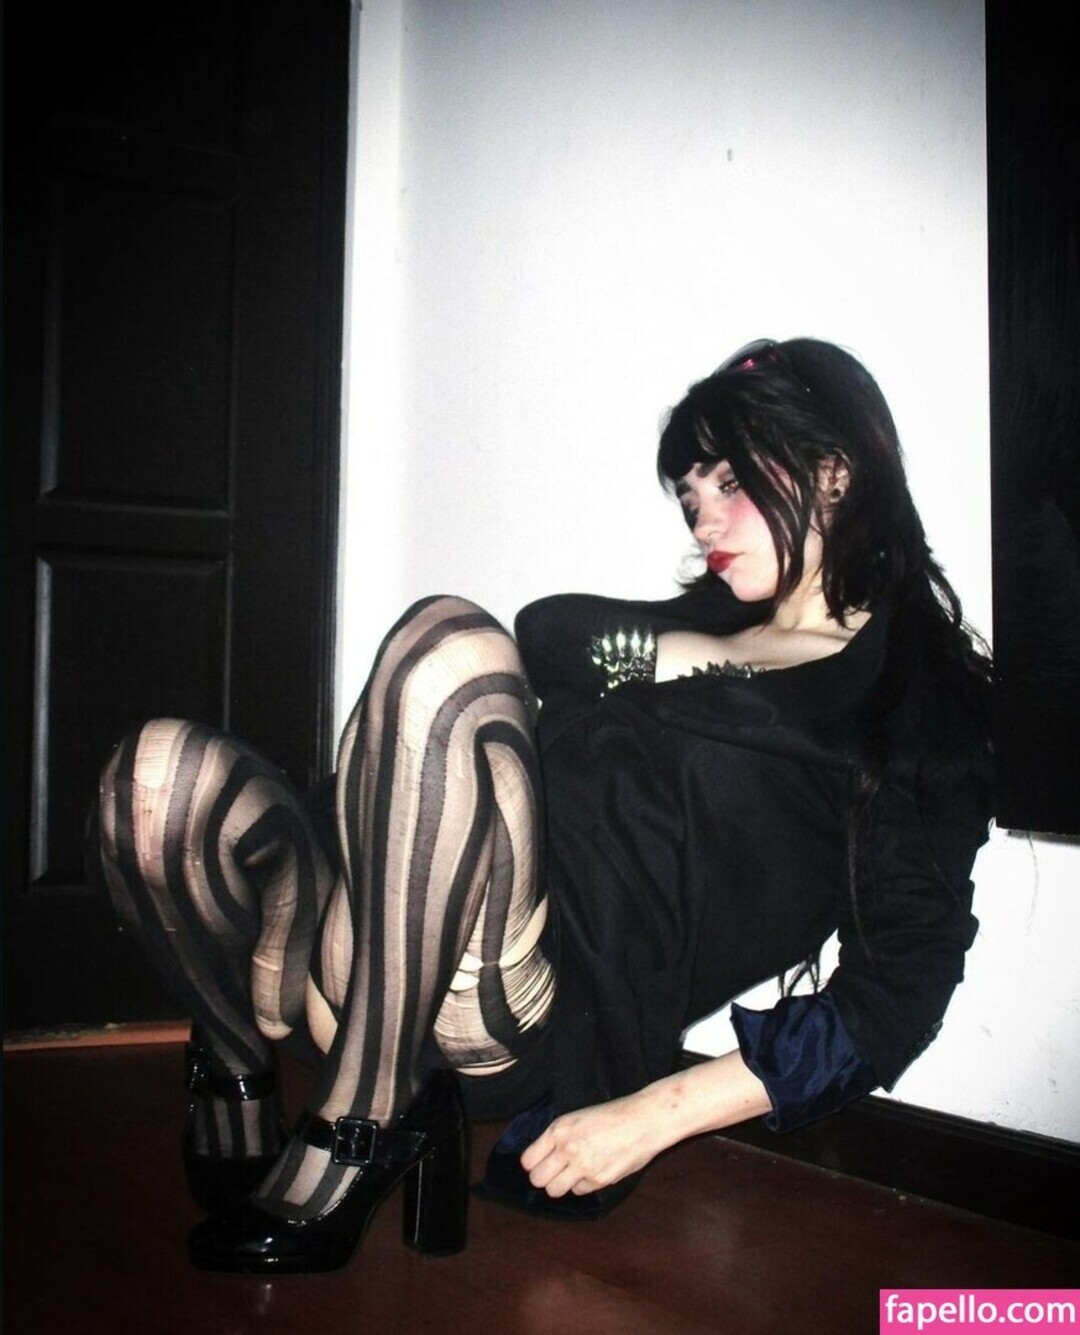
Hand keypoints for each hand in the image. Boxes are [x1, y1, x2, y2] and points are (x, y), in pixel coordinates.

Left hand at [518, 1092, 660, 1197]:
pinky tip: (595, 1169)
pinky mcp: (599, 1181)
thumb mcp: (577, 1118)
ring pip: (555, 1191)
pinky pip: (580, 1191)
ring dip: (561, 1185)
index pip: (528, 1160)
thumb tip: (542, 1158)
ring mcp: (583, 1166)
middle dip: (543, 1178)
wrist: (644, 1120)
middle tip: (554, 1172)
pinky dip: (584, 1184)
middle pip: (538, 1180)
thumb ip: (558, 1138)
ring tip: (573, 1173)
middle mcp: (567, 1148)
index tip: (540, 1163)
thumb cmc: (612, 1115)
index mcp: (559, 1129)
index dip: (533, 1164)